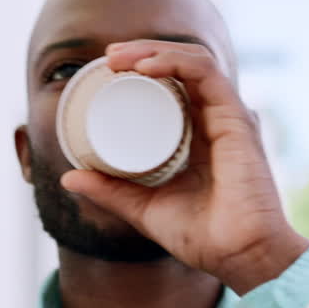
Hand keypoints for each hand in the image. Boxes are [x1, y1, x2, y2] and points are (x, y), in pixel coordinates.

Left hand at [59, 40, 308, 293]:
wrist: (240, 256)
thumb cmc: (205, 238)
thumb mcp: (144, 209)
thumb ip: (111, 191)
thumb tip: (69, 176)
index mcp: (199, 136)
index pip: (174, 86)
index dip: (142, 69)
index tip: (108, 71)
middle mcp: (216, 121)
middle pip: (180, 67)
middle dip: (142, 52)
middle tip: (107, 59)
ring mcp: (228, 117)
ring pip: (191, 62)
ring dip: (152, 51)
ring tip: (118, 59)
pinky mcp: (236, 119)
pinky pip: (206, 74)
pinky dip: (176, 62)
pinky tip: (147, 66)